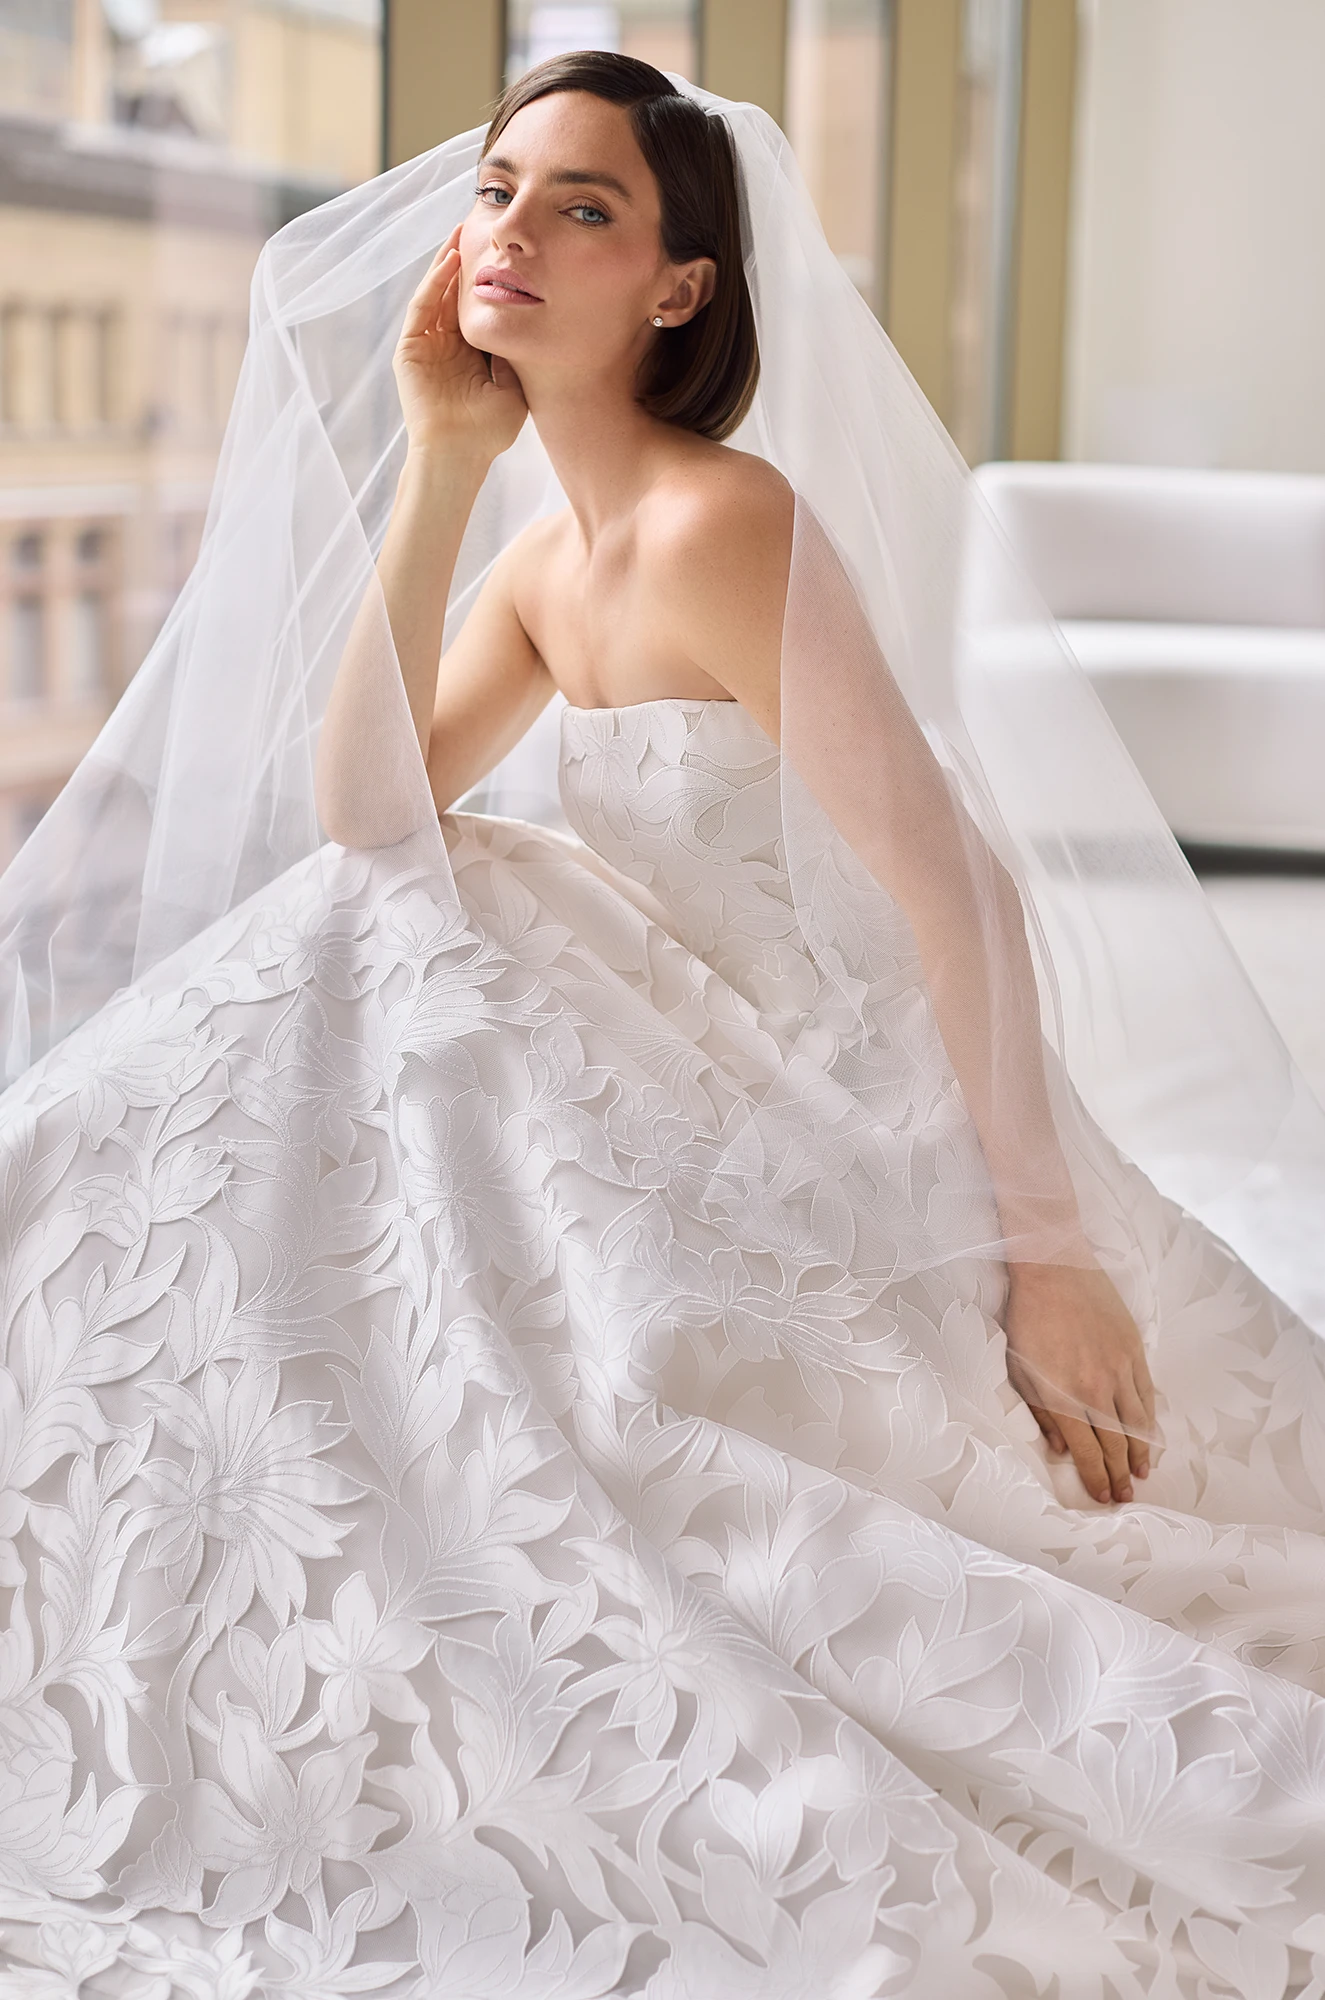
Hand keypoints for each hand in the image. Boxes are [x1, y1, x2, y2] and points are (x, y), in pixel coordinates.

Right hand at [393, 225, 527, 462]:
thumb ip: (515, 354)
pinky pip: (422, 309)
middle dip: (465, 261)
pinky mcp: (410, 350)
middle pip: (455, 294)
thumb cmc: (489, 432)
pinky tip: (448, 261)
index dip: (488, 280)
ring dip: (447, 263)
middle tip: (479, 227)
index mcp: (471, 355)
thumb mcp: (514, 386)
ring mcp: (427, 347)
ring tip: (460, 232)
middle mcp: (448, 347)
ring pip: (436, 294)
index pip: (477, 307)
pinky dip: (433, 284)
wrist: (460, 454)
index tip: (505, 254)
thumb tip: (528, 320)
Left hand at [1002, 1259, 1155, 1503]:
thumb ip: (1042, 1413)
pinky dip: (1150, 1419)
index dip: (1097, 1478)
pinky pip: (1148, 1394)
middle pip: (1117, 1444)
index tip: (1102, 1497)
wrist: (1053, 1266)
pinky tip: (1150, 1434)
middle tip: (1126, 1498)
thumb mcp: (1021, 1369)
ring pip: (1137, 1423)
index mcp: (1065, 1396)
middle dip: (1121, 1475)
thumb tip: (1059, 1450)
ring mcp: (1120, 1369)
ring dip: (1141, 1453)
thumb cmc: (1028, 1317)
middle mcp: (1097, 1388)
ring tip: (1142, 1474)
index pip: (1088, 1451)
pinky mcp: (1134, 1349)